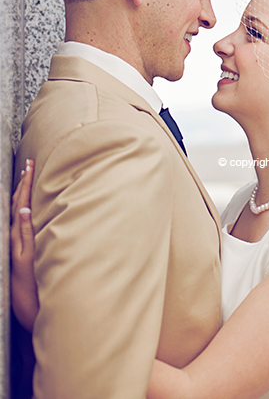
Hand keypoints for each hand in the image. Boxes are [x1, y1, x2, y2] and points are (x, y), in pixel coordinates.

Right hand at [11, 160, 38, 330]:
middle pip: (18, 207)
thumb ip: (38, 241)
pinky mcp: (23, 263)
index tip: (29, 168)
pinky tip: (23, 211)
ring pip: (18, 219)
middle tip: (28, 163)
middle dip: (23, 184)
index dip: (24, 187)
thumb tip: (41, 221)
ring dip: (21, 196)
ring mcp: (19, 252)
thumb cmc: (36, 288)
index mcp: (22, 239)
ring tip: (26, 175)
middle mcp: (18, 242)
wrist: (31, 313)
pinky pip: (21, 240)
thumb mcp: (37, 261)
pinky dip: (21, 225)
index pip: (21, 207)